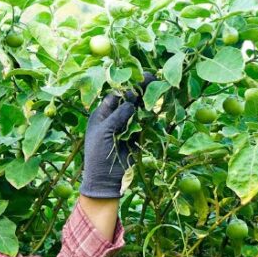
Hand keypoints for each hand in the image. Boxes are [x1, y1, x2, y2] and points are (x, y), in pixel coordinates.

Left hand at [79, 72, 157, 198]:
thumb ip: (117, 116)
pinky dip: (150, 114)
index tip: (139, 77)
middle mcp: (113, 118)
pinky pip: (144, 123)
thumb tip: (131, 102)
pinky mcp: (135, 136)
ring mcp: (125, 127)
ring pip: (138, 110)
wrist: (105, 180)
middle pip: (128, 100)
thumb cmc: (98, 155)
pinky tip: (158, 104)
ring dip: (147, 99)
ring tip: (159, 86)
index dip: (127, 86)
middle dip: (140, 89)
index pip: (115, 96)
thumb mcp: (104, 132)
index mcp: (101, 115)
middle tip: (153, 77)